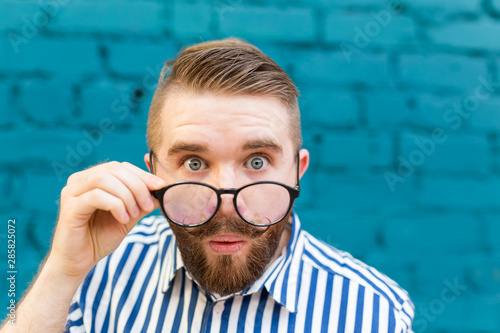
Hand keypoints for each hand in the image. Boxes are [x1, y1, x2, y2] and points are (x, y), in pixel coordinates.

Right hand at [49, 161, 164, 278]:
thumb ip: (143, 202)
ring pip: (104, 179)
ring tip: (134, 214)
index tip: (160, 186)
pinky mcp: (69, 208)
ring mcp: (71, 192)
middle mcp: (79, 181)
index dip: (142, 175)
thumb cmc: (100, 238)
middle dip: (137, 185)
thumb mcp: (129, 216)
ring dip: (126, 196)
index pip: (121, 167)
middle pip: (113, 169)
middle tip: (148, 206)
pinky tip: (123, 219)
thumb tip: (162, 189)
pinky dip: (115, 205)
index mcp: (92, 178)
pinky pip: (96, 196)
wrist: (79, 262)